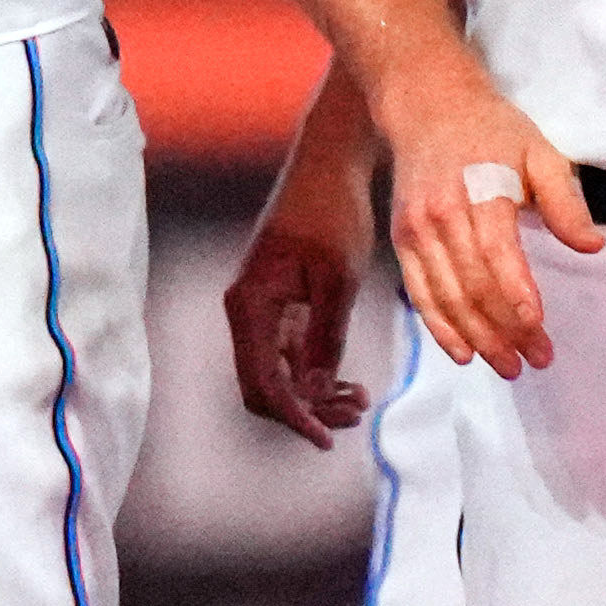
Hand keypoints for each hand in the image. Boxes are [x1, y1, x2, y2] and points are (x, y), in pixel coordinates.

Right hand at [222, 183, 367, 443]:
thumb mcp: (338, 279)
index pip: (262, 381)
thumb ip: (326, 337)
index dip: (293, 417)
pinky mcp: (277, 303)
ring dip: (313, 395)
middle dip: (304, 410)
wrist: (328, 166)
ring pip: (276, 373)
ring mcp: (259, 308)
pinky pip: (286, 353)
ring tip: (359, 401)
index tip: (327, 439)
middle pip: (262, 385)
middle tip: (355, 415)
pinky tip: (348, 381)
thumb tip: (317, 389)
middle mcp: (245, 310)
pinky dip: (313, 372)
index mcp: (250, 305)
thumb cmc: (332, 212)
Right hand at [376, 69, 595, 376]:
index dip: (515, 292)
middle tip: (536, 359)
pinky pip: (419, 292)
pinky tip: (462, 353)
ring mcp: (416, 230)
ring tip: (507, 365)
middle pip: (471, 284)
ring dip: (476, 337)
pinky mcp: (403, 240)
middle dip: (504, 328)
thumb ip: (566, 202)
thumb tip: (592, 246)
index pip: (495, 252)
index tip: (536, 325)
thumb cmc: (491, 130)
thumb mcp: (541, 153)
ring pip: (445, 295)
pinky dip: (439, 327)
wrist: (427, 106)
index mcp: (479, 191)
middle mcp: (440, 215)